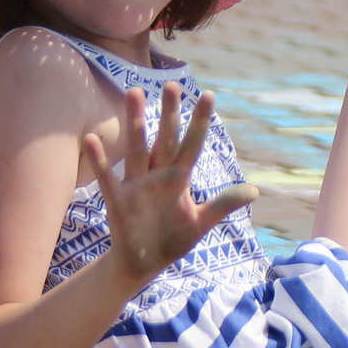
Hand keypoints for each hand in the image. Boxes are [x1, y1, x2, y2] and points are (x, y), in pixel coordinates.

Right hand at [86, 83, 256, 285]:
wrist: (143, 264)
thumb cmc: (171, 239)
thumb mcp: (200, 222)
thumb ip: (223, 204)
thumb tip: (255, 191)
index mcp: (179, 178)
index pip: (192, 144)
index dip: (200, 122)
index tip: (209, 94)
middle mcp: (158, 175)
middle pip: (165, 139)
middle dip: (169, 114)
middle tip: (172, 84)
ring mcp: (137, 185)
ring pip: (137, 148)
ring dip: (135, 123)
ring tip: (134, 93)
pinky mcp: (118, 200)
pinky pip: (107, 177)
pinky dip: (99, 160)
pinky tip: (91, 138)